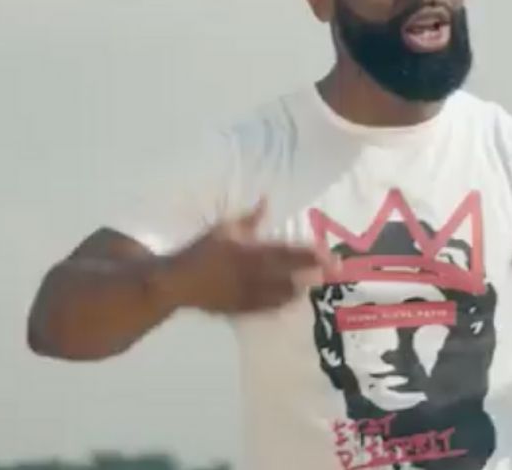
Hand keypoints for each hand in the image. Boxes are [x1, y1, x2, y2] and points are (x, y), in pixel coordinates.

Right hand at [162, 198, 338, 314]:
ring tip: (317, 282)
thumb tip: (266, 201)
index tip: (328, 253)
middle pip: (290, 274)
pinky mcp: (242, 309)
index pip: (287, 253)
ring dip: (302, 287)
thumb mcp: (224, 228)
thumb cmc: (201, 252)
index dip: (309, 254)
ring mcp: (249, 295)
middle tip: (334, 271)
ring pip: (282, 293)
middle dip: (314, 272)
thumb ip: (249, 219)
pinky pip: (268, 307)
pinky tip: (294, 300)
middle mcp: (253, 276)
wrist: (178, 283)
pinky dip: (283, 302)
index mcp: (250, 253)